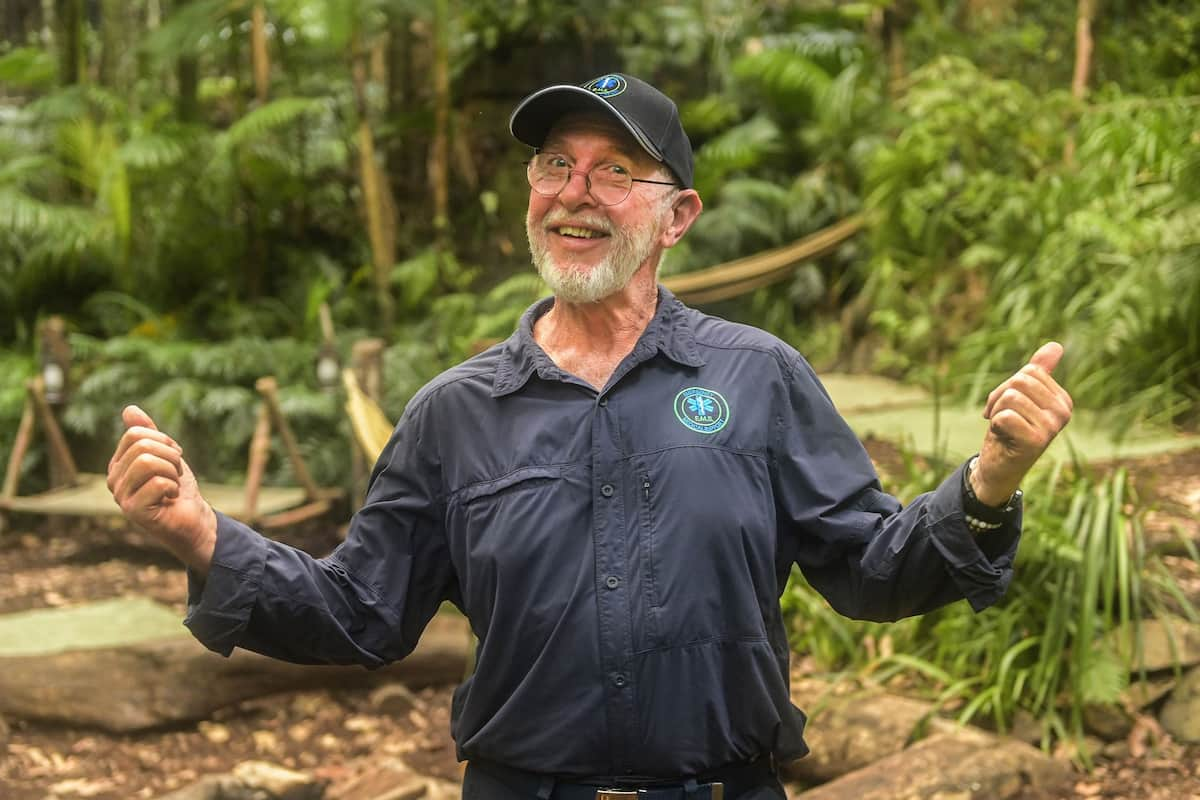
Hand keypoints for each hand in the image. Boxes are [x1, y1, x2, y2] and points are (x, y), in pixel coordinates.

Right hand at [107, 406, 216, 574]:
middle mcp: (113, 480)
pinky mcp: (133, 511)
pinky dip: (173, 487)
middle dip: (170, 456)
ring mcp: (121, 496)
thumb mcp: (166, 454)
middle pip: (141, 446)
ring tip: (173, 485)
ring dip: (172, 471)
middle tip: (176, 474)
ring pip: (147, 462)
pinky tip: (171, 499)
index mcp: (118, 464)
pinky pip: (157, 483)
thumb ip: (148, 433)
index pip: (135, 434)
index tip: (174, 457)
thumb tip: (129, 409)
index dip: (164, 441)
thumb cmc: (179, 489)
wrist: (194, 519)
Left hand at [973, 342, 1073, 505]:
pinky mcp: (1036, 441)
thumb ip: (1039, 372)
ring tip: (1002, 427)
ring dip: (996, 411)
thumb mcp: (1023, 398)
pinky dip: (996, 424)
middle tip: (999, 417)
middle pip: (1020, 381)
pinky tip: (1003, 437)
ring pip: (1011, 397)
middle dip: (999, 397)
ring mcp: (1052, 427)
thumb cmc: (1010, 429)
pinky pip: (1005, 415)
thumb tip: (1056, 345)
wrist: (999, 467)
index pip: (1029, 371)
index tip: (1005, 405)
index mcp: (1063, 400)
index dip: (1007, 386)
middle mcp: (1063, 412)